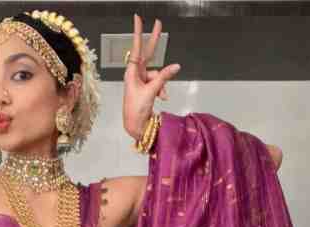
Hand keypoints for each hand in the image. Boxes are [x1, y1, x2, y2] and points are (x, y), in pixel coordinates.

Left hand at [123, 15, 181, 140]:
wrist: (135, 125)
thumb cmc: (137, 108)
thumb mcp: (151, 91)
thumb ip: (163, 77)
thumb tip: (176, 66)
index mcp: (133, 71)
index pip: (138, 47)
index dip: (139, 32)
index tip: (138, 18)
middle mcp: (136, 72)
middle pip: (148, 53)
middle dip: (154, 41)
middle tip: (158, 23)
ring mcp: (142, 79)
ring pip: (158, 74)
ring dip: (162, 84)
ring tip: (160, 96)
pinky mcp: (147, 86)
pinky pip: (159, 83)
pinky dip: (162, 89)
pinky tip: (162, 98)